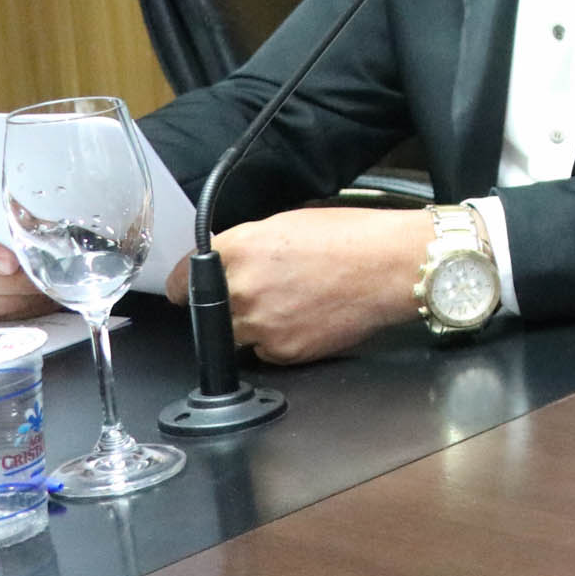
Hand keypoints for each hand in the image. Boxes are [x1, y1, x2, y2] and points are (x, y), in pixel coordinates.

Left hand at [167, 207, 436, 364]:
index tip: (188, 290)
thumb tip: (228, 264)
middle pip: (209, 312)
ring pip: (236, 336)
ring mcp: (261, 326)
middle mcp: (241, 290)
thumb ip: (247, 245)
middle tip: (267, 291)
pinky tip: (308, 319)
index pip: (180, 280)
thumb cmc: (354, 237)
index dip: (185, 286)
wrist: (394, 267)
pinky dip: (281, 340)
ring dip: (254, 325)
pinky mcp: (284, 352)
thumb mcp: (288, 223)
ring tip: (293, 305)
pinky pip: (267, 352)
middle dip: (230, 304)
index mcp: (237, 250)